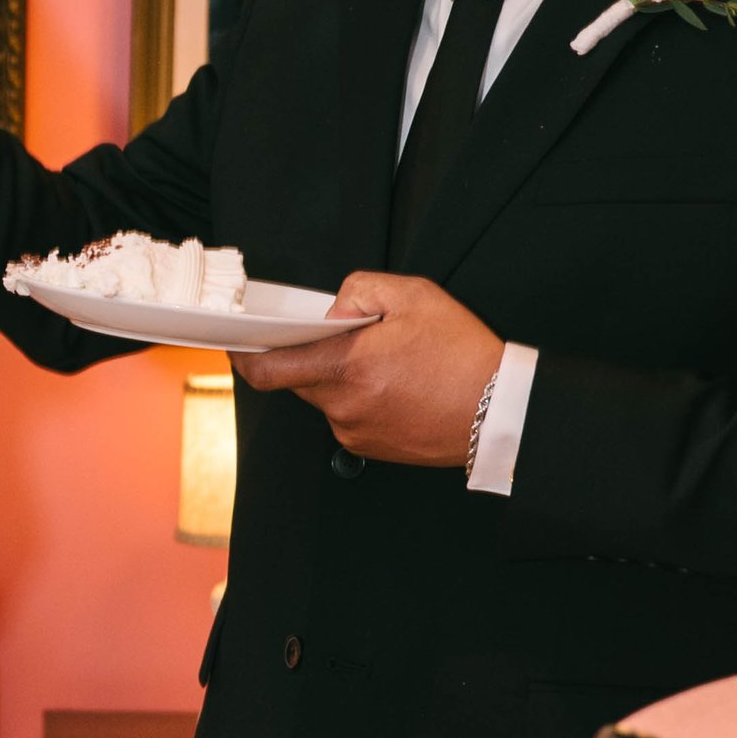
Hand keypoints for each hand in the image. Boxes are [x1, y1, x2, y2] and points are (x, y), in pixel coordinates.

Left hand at [231, 271, 502, 467]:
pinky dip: (358, 398)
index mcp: (347, 367)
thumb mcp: (415, 296)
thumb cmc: (464, 356)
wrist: (498, 410)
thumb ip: (361, 290)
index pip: (269, 370)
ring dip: (340, 377)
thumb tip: (333, 308)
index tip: (237, 343)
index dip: (245, 356)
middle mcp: (343, 405)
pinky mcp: (369, 447)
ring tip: (386, 363)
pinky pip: (346, 416)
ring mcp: (354, 431)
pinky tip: (394, 387)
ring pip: (324, 397)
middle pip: (298, 379)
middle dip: (312, 354)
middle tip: (348, 337)